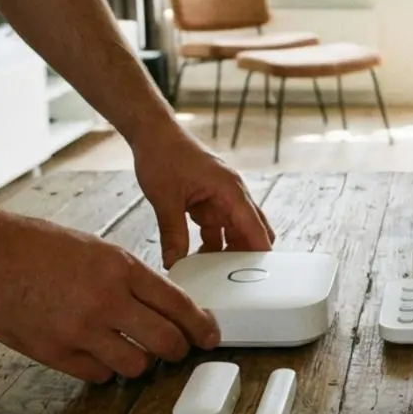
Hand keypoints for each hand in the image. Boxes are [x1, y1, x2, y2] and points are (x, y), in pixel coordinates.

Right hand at [0, 213, 220, 382]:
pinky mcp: (55, 352)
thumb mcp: (96, 249)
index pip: (179, 305)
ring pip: (135, 366)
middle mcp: (107, 301)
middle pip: (166, 342)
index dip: (201, 325)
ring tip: (130, 352)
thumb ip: (128, 278)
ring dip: (138, 363)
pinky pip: (97, 375)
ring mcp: (81, 330)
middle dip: (177, 351)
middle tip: (176, 351)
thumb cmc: (37, 246)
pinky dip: (102, 369)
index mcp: (121, 268)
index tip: (209, 335)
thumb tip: (161, 306)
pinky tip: (96, 355)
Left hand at [132, 124, 273, 266]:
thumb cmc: (164, 154)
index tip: (258, 278)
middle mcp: (233, 195)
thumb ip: (173, 233)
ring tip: (212, 275)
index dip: (259, 254)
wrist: (153, 133)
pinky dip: (212, 244)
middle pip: (253, 232)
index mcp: (231, 191)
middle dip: (246, 256)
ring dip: (227, 252)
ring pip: (235, 233)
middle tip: (232, 280)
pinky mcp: (209, 202)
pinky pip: (218, 229)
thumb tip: (175, 263)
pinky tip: (197, 259)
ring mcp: (222, 199)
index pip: (255, 229)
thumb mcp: (166, 198)